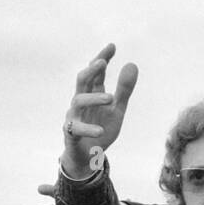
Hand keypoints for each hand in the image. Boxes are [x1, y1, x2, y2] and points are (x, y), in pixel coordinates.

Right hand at [62, 43, 137, 178]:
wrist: (88, 157)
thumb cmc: (100, 129)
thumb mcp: (117, 110)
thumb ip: (124, 90)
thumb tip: (132, 64)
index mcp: (92, 94)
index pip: (96, 73)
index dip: (102, 59)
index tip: (112, 46)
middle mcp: (81, 102)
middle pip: (82, 80)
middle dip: (91, 70)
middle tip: (103, 62)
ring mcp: (74, 116)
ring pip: (77, 101)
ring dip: (93, 98)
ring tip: (110, 98)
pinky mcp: (71, 134)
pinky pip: (76, 129)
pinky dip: (88, 129)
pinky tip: (100, 130)